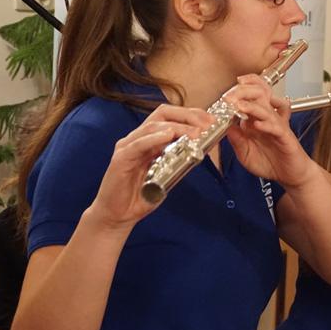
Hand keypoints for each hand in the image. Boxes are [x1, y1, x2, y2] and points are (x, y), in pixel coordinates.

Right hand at [89, 104, 215, 228]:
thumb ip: (181, 159)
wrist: (118, 215)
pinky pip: (138, 144)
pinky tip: (169, 135)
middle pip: (163, 114)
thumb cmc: (142, 195)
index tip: (212, 121)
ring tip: (196, 133)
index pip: (171, 117)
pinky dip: (154, 138)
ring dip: (178, 127)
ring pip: (153, 126)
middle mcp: (138, 138)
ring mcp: (128, 146)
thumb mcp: (169, 174)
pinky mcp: (121, 159)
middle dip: (188, 115)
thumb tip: (203, 147)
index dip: (192, 115)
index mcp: (150, 140)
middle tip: (208, 124)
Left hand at [223, 75, 312, 188]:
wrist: (290, 175)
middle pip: (260, 95)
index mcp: (256, 120)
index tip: (227, 93)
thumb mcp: (245, 153)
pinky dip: (267, 124)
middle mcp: (267, 119)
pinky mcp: (286, 137)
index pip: (250, 97)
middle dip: (244, 91)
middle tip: (231, 96)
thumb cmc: (271, 163)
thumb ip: (236, 140)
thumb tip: (225, 126)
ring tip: (240, 105)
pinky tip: (258, 125)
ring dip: (253, 106)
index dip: (240, 90)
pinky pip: (277, 127)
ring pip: (267, 109)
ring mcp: (277, 126)